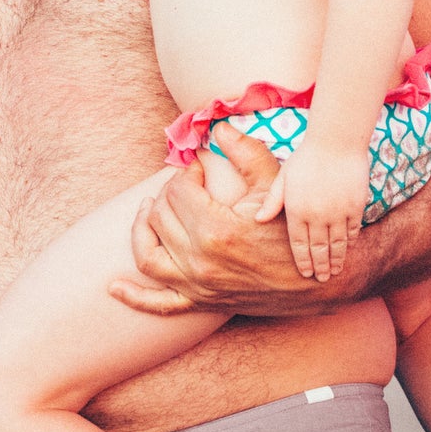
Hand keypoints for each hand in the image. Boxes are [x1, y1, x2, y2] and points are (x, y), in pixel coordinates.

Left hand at [108, 131, 358, 316]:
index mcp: (216, 230)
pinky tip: (113, 287)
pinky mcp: (201, 302)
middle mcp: (200, 261)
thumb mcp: (275, 186)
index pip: (178, 191)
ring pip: (148, 254)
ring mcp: (198, 285)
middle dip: (169, 194)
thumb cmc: (293, 229)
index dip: (187, 173)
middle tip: (185, 185)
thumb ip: (246, 152)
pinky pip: (158, 304)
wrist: (317, 280)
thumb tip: (217, 127)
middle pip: (161, 216)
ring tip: (148, 211)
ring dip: (141, 229)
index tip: (200, 168)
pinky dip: (133, 296)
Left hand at [266, 140, 368, 282]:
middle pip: (319, 248)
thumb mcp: (283, 177)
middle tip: (322, 279)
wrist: (336, 142)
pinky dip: (350, 242)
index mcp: (297, 209)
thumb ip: (273, 200)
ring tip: (335, 271)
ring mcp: (338, 212)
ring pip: (338, 244)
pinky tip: (347, 249)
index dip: (303, 261)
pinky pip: (352, 231)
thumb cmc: (306, 157)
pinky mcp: (356, 207)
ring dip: (337, 259)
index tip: (306, 273)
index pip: (299, 244)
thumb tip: (258, 219)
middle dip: (320, 266)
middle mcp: (317, 215)